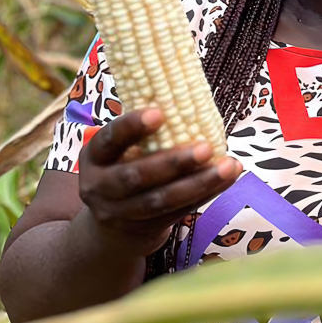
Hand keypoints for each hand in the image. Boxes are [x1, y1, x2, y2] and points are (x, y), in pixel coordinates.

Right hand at [78, 109, 242, 255]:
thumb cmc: (124, 167)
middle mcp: (99, 187)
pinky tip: (226, 179)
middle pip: (136, 176)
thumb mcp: (118, 150)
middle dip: (173, 163)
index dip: (131, 127)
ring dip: (199, 183)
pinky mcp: (143, 229)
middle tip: (206, 148)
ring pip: (162, 200)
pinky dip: (205, 194)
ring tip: (228, 166)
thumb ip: (141, 131)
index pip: (109, 139)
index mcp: (93, 156)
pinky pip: (178, 212)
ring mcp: (120, 213)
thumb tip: (184, 94)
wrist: (113, 223)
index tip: (160, 112)